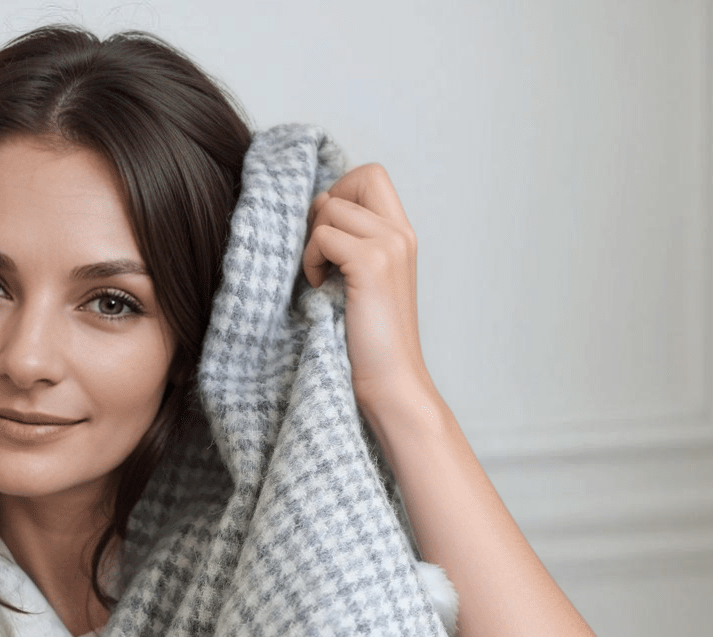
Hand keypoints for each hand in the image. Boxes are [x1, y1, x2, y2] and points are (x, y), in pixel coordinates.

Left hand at [302, 163, 433, 424]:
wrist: (391, 385)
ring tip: (320, 280)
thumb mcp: (363, 284)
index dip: (340, 194)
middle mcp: (401, 233)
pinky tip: (318, 289)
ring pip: (330, 206)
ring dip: (312, 241)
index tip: (328, 240)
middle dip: (325, 209)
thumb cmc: (370, 345)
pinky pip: (323, 235)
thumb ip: (350, 245)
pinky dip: (310, 260)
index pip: (370, 176)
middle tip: (319, 255)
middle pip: (355, 178)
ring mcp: (389, 245)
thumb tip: (314, 210)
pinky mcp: (372, 264)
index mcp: (402, 236)